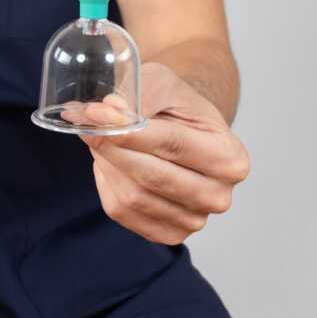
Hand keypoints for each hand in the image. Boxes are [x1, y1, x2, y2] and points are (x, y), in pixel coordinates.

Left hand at [79, 63, 249, 244]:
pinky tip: (111, 163)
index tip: (96, 113)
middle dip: (111, 147)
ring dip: (107, 163)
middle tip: (87, 123)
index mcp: (230, 156)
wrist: (183, 132)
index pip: (172, 144)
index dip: (129, 130)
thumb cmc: (176, 107)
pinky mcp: (166, 233)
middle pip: (151, 176)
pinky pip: (121, 210)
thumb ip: (138, 95)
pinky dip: (107, 183)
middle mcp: (218, 195)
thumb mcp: (163, 84)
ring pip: (132, 195)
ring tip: (103, 138)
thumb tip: (108, 111)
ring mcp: (194, 220)